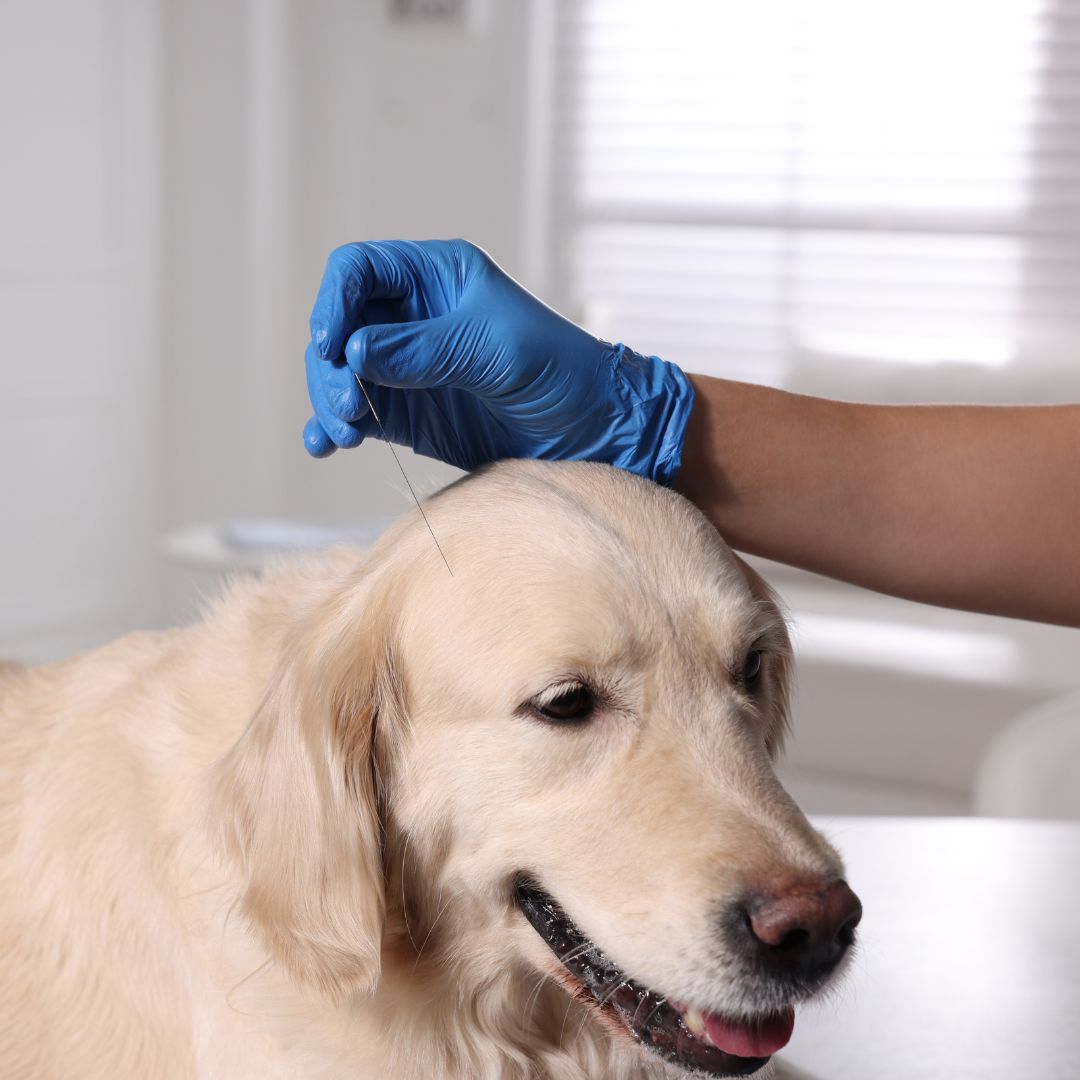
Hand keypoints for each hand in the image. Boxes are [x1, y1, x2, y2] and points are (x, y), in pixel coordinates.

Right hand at [303, 239, 693, 484]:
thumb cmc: (557, 370)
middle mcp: (413, 315)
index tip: (331, 346)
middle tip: (348, 406)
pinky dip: (334, 427)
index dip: (333, 302)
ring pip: (340, 373)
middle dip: (331, 366)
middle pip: (339, 326)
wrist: (592, 429)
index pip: (359, 271)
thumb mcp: (491, 349)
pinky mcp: (408, 411)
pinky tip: (325, 445)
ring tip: (342, 436)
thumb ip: (421, 349)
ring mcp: (406, 366)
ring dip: (330, 401)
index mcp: (436, 276)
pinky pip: (357, 413)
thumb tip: (352, 351)